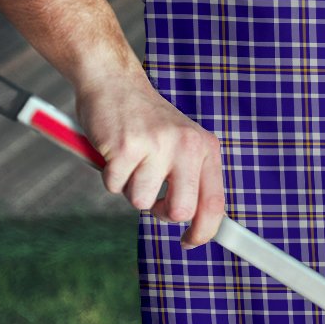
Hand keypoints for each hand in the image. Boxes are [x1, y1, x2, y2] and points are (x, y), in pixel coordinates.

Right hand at [75, 75, 224, 247]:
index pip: (215, 203)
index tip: (190, 242)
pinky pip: (114, 186)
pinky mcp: (126, 146)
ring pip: (141, 202)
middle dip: (160, 212)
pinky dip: (110, 175)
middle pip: (180, 211)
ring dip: (130, 188)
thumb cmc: (146, 121)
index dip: (204, 231)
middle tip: (151, 193)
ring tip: (131, 160)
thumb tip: (195, 223)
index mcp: (205, 148)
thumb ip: (191, 178)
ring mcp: (157, 145)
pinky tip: (115, 151)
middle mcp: (187, 145)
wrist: (114, 81)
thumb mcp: (181, 143)